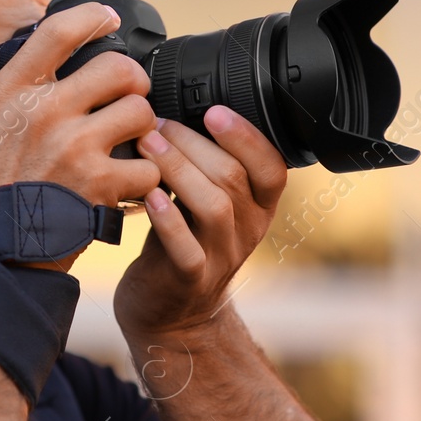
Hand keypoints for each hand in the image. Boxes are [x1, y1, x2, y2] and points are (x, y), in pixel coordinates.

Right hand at [0, 3, 159, 234]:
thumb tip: (4, 81)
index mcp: (11, 92)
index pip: (59, 31)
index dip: (92, 17)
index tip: (108, 20)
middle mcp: (46, 112)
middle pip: (119, 68)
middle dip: (132, 81)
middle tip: (129, 97)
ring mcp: (76, 147)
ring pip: (141, 113)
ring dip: (144, 129)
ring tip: (132, 144)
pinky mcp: (101, 184)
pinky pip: (149, 167)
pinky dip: (146, 179)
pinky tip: (130, 186)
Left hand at [114, 106, 286, 341]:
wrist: (170, 313)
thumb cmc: (182, 242)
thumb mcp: (203, 201)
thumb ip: (202, 165)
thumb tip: (175, 107)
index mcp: (258, 206)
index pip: (272, 167)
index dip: (247, 136)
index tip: (213, 110)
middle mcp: (248, 230)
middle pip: (235, 177)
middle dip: (195, 143)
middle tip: (157, 122)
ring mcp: (222, 256)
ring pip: (214, 206)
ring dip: (179, 169)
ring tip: (148, 145)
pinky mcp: (190, 278)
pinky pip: (186, 247)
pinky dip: (168, 219)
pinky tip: (148, 194)